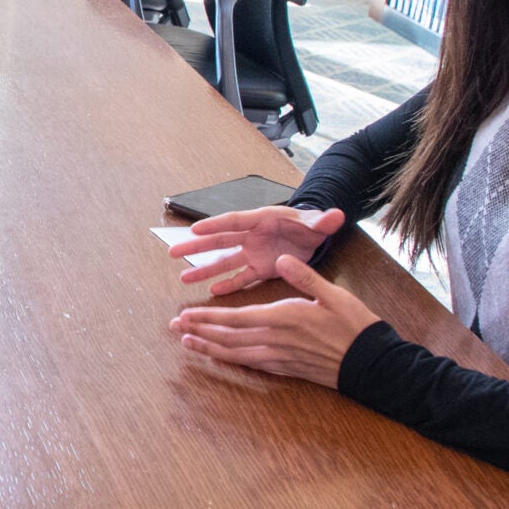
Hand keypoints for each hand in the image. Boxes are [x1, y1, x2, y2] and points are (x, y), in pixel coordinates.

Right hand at [166, 205, 343, 295]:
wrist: (314, 235)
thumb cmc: (312, 225)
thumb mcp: (318, 222)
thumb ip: (324, 220)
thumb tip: (336, 215)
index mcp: (262, 219)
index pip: (235, 221)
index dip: (215, 225)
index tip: (194, 229)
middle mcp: (252, 236)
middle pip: (220, 240)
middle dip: (197, 246)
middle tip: (173, 251)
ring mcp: (253, 252)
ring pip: (224, 261)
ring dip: (205, 269)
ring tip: (183, 278)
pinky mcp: (259, 268)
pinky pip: (240, 277)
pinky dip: (228, 284)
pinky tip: (212, 293)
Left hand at [171, 254, 381, 387]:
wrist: (371, 364)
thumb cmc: (354, 326)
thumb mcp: (333, 294)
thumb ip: (304, 276)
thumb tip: (281, 259)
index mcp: (283, 318)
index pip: (235, 318)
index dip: (207, 318)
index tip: (185, 315)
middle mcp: (275, 340)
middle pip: (228, 338)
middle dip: (199, 332)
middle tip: (175, 328)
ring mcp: (280, 358)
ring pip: (236, 354)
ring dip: (209, 348)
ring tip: (187, 344)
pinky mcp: (286, 369)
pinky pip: (252, 364)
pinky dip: (232, 360)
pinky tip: (221, 357)